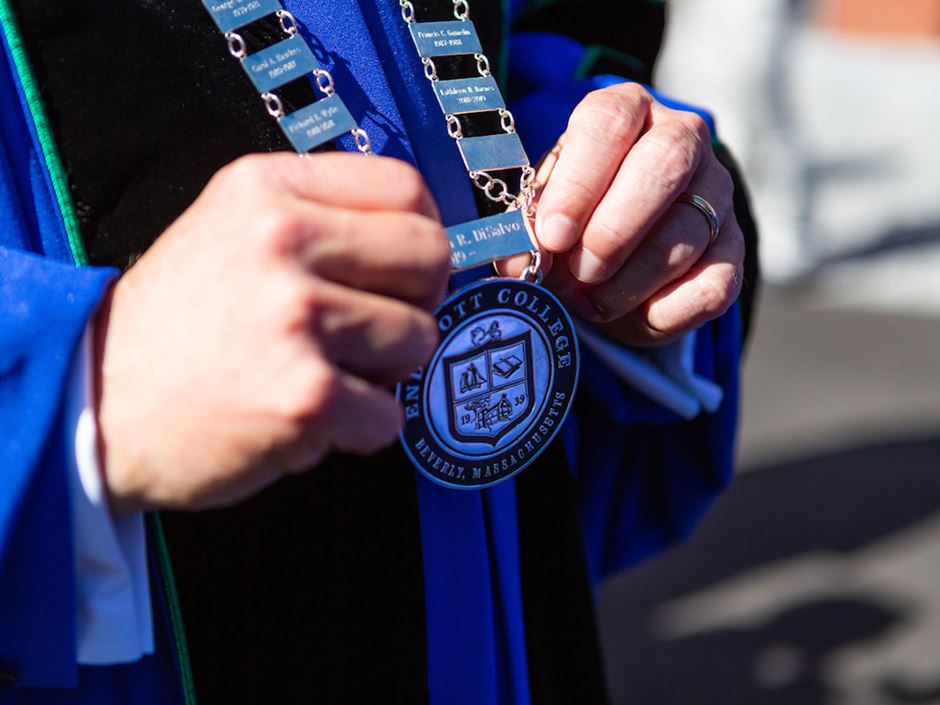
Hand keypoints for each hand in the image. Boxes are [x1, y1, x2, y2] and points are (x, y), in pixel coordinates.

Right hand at [95, 153, 450, 513]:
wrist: (94, 402)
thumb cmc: (173, 323)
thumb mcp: (228, 228)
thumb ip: (315, 217)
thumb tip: (418, 235)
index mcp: (267, 190)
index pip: (405, 187)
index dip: (422, 232)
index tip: (405, 266)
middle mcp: (281, 241)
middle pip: (430, 256)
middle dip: (416, 300)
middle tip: (374, 326)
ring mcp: (296, 317)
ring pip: (419, 338)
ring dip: (386, 369)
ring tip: (329, 371)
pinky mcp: (305, 394)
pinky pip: (390, 416)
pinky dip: (360, 428)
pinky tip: (311, 415)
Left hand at [502, 82, 743, 346]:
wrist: (618, 251)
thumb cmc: (573, 217)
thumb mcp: (543, 209)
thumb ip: (527, 228)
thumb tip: (518, 265)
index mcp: (626, 110)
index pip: (608, 123)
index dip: (578, 184)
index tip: (552, 236)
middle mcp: (682, 138)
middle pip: (662, 167)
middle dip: (611, 234)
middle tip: (577, 274)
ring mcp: (716, 191)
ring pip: (683, 237)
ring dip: (626, 284)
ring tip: (590, 300)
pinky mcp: (735, 248)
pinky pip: (712, 287)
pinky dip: (663, 313)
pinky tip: (631, 314)